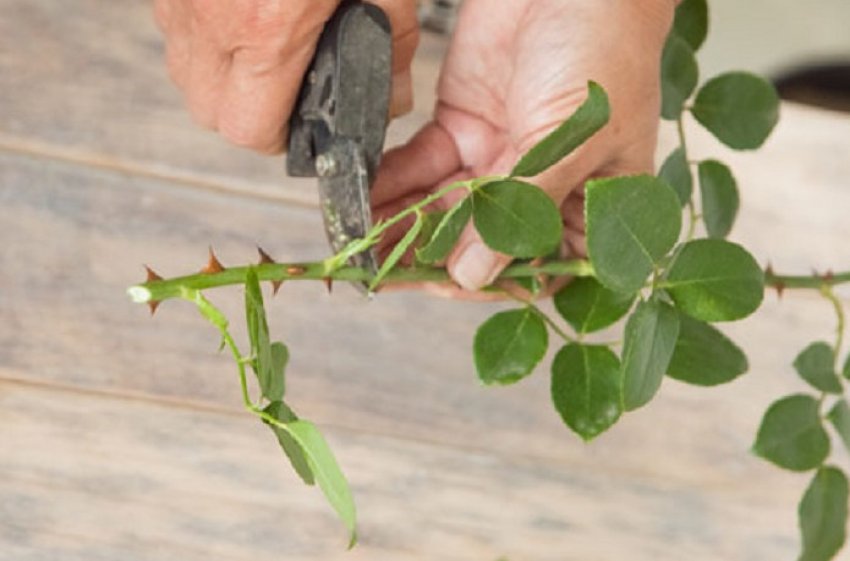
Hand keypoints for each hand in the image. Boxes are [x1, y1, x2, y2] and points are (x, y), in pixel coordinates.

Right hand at [153, 0, 418, 152]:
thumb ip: (392, 43)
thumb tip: (392, 99)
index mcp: (267, 26)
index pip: (251, 131)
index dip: (280, 139)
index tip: (302, 124)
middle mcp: (209, 17)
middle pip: (210, 114)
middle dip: (248, 115)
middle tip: (285, 87)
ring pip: (185, 73)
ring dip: (222, 78)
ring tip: (266, 50)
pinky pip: (175, 30)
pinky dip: (204, 37)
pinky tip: (242, 14)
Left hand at [372, 0, 673, 296]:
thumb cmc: (602, 49)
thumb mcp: (570, 139)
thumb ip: (519, 206)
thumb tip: (474, 274)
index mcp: (585, 204)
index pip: (537, 266)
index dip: (492, 283)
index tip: (445, 282)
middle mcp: (538, 190)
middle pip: (478, 243)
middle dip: (429, 258)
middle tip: (382, 269)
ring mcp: (496, 158)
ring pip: (442, 208)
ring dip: (401, 226)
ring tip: (359, 241)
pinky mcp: (461, 124)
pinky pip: (421, 165)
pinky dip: (391, 182)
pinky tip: (363, 197)